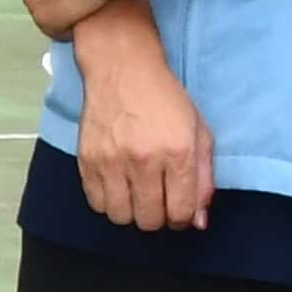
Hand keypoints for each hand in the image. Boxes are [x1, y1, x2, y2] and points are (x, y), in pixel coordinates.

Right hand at [69, 19, 213, 231]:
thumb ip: (204, 179)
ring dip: (131, 212)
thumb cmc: (166, 100)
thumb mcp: (198, 132)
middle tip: (158, 200)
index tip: (179, 210)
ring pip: (121, 217)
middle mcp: (144, 160)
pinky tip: (117, 185)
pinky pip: (96, 203)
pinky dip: (108, 202)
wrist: (123, 69)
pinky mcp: (87, 160)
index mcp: (178, 152)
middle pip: (150, 220)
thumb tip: (199, 222)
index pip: (181, 212)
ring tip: (136, 194)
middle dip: (158, 217)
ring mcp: (112, 161)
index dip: (183, 219)